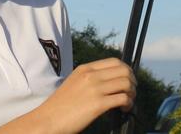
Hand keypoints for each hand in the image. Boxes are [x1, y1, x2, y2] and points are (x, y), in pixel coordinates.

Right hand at [0, 57, 135, 133]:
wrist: (48, 120)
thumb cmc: (60, 106)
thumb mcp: (73, 83)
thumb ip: (89, 79)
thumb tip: (109, 82)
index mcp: (85, 69)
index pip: (115, 61)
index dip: (126, 70)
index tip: (128, 80)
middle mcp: (91, 76)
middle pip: (124, 71)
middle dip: (132, 81)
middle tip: (131, 92)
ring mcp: (95, 89)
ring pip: (126, 83)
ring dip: (132, 93)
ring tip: (128, 102)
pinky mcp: (98, 104)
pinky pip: (123, 99)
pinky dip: (128, 104)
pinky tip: (124, 110)